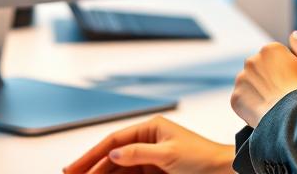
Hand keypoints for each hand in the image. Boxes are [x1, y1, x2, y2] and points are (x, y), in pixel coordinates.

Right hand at [63, 115, 233, 173]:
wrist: (222, 170)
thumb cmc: (201, 158)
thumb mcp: (168, 155)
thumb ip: (138, 153)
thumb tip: (113, 152)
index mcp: (151, 127)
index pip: (114, 140)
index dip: (92, 154)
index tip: (74, 167)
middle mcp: (148, 140)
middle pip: (113, 154)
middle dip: (92, 166)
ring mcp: (150, 156)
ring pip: (119, 166)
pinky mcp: (155, 170)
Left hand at [230, 30, 296, 127]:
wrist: (295, 119)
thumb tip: (294, 34)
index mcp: (270, 49)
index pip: (275, 58)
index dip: (285, 72)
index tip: (292, 83)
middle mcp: (252, 60)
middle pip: (260, 69)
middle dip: (269, 79)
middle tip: (282, 95)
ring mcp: (241, 79)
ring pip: (249, 84)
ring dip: (258, 91)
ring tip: (274, 105)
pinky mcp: (235, 98)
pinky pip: (242, 100)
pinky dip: (250, 106)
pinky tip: (265, 112)